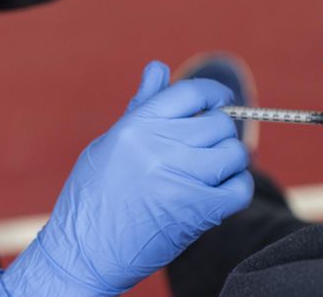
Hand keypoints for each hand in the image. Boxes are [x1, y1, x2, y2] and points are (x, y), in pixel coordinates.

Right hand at [0, 61, 253, 295]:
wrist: (84, 254)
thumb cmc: (91, 198)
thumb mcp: (108, 144)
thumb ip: (142, 107)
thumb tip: (159, 68)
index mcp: (136, 126)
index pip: (191, 92)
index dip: (212, 94)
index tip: (219, 102)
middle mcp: (160, 147)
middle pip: (216, 123)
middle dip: (218, 132)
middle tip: (207, 147)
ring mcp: (180, 179)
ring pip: (233, 152)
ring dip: (230, 159)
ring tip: (213, 169)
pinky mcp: (197, 212)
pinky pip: (239, 188)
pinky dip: (236, 187)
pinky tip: (220, 190)